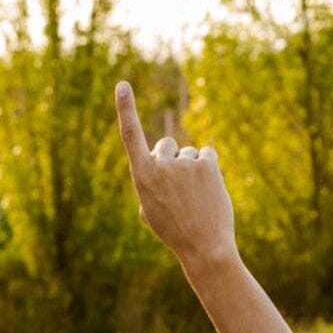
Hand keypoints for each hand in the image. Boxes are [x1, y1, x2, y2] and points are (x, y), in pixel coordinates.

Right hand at [115, 81, 236, 270]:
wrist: (205, 248)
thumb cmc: (175, 232)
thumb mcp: (151, 212)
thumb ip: (150, 184)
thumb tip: (158, 165)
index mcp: (142, 177)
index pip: (131, 135)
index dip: (125, 108)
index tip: (122, 85)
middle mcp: (161, 166)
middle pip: (167, 145)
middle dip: (173, 159)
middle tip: (180, 189)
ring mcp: (184, 164)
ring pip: (189, 153)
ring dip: (193, 169)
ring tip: (197, 198)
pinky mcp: (207, 164)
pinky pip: (207, 154)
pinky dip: (209, 168)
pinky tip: (210, 190)